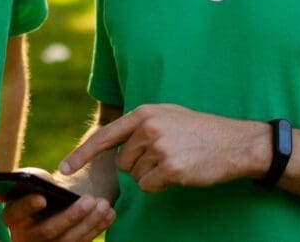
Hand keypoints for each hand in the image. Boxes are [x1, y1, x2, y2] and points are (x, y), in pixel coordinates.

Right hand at [1, 168, 114, 241]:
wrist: (44, 209)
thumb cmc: (32, 190)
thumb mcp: (24, 183)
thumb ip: (19, 180)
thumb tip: (9, 188)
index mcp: (12, 218)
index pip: (16, 213)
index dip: (28, 206)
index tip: (41, 198)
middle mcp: (27, 237)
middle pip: (48, 230)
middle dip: (70, 216)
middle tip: (89, 199)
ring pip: (69, 240)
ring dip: (89, 222)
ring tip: (104, 204)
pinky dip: (97, 227)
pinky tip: (109, 213)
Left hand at [59, 104, 269, 192]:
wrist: (235, 142)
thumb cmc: (200, 131)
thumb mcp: (167, 116)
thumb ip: (140, 126)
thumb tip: (116, 145)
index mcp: (143, 113)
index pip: (105, 136)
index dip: (82, 154)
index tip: (64, 169)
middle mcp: (147, 128)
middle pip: (123, 162)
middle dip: (140, 165)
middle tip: (168, 154)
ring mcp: (158, 147)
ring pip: (136, 176)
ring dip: (153, 175)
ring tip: (177, 160)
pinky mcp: (169, 167)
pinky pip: (149, 186)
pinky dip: (161, 186)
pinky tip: (180, 172)